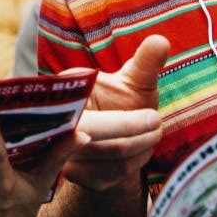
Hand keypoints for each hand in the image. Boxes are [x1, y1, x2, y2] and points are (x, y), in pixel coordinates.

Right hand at [60, 34, 168, 191]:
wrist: (114, 133)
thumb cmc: (121, 100)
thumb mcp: (134, 80)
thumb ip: (145, 63)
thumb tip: (160, 40)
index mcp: (65, 97)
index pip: (92, 115)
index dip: (126, 122)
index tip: (155, 117)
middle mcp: (56, 126)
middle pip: (98, 140)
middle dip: (136, 135)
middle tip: (159, 124)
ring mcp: (63, 153)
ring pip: (108, 158)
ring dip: (138, 148)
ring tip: (154, 133)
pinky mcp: (78, 176)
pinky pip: (109, 174)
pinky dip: (132, 164)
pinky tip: (142, 150)